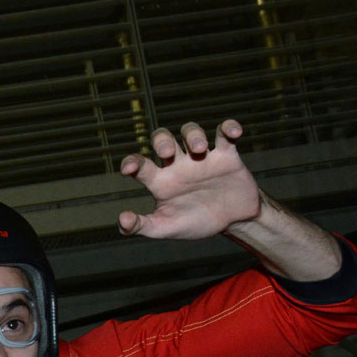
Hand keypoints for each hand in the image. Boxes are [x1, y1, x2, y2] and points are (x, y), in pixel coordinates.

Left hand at [118, 119, 261, 240]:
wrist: (232, 222)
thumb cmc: (195, 222)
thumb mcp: (166, 228)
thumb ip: (142, 226)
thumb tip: (122, 219)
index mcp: (161, 181)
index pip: (140, 165)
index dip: (131, 162)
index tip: (128, 169)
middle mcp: (178, 165)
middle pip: (162, 139)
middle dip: (162, 141)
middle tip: (166, 153)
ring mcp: (202, 157)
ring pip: (190, 132)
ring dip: (193, 135)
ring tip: (200, 149)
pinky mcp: (226, 155)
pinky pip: (225, 133)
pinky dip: (229, 127)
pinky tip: (234, 132)